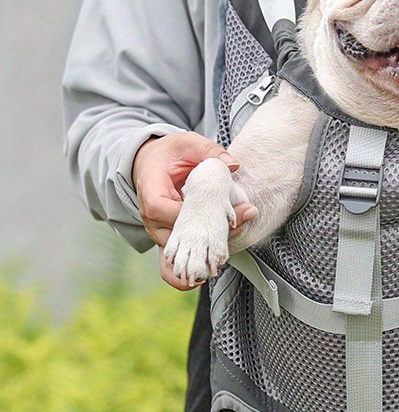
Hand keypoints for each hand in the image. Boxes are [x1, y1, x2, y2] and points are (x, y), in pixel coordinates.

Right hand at [132, 132, 255, 288]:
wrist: (149, 164)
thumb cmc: (167, 154)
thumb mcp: (186, 143)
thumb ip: (209, 151)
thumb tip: (232, 165)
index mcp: (151, 194)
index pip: (168, 214)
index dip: (195, 219)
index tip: (223, 215)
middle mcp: (152, 220)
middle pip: (177, 239)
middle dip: (207, 239)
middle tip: (235, 228)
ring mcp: (160, 234)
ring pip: (179, 255)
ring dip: (203, 254)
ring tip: (227, 250)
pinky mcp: (169, 241)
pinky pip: (179, 261)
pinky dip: (194, 266)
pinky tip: (212, 268)